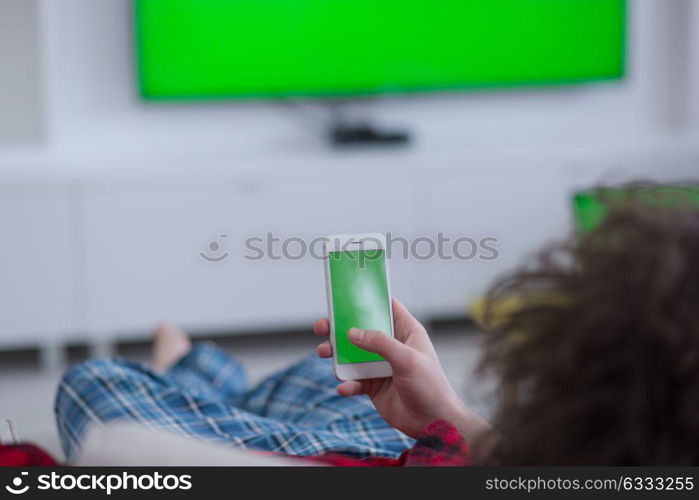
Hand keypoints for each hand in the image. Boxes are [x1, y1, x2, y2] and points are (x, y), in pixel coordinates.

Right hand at [314, 298, 488, 439]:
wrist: (433, 423)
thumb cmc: (430, 387)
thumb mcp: (407, 359)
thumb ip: (380, 343)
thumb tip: (352, 332)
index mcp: (406, 332)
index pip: (386, 307)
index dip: (368, 298)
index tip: (346, 293)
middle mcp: (392, 346)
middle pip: (361, 330)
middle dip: (340, 328)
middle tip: (322, 327)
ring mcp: (380, 366)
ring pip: (352, 354)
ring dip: (336, 354)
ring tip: (323, 353)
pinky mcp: (373, 385)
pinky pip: (354, 380)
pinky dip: (346, 383)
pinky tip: (344, 387)